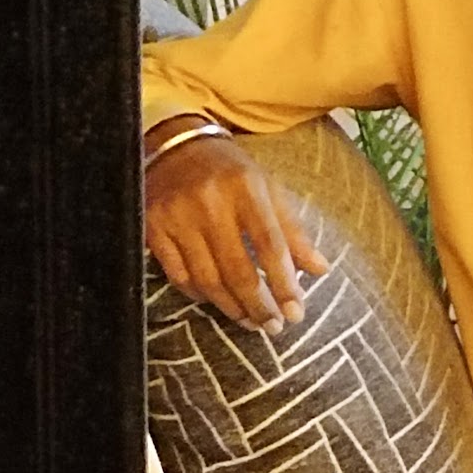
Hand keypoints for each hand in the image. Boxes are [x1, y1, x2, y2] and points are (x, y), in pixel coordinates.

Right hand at [144, 124, 328, 334]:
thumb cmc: (232, 172)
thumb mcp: (269, 189)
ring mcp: (177, 217)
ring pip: (206, 279)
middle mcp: (210, 203)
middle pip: (237, 269)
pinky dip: (199, 295)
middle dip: (259, 305)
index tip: (296, 312)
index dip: (284, 283)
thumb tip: (320, 270)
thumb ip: (293, 231)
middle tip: (274, 327)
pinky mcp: (152, 228)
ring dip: (231, 307)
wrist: (176, 144)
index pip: (270, 245)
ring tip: (250, 321)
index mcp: (246, 189)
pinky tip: (216, 302)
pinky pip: (177, 275)